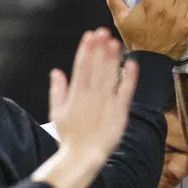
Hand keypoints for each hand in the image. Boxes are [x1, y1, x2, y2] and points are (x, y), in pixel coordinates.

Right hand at [48, 28, 138, 164]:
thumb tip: (56, 71)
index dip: (85, 49)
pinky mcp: (120, 111)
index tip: (89, 35)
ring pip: (109, 75)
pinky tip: (131, 63)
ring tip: (115, 41)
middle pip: (96, 67)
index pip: (81, 67)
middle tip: (103, 31)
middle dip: (99, 48)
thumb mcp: (57, 112)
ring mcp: (106, 103)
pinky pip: (126, 90)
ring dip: (112, 58)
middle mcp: (91, 96)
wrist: (83, 155)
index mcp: (75, 94)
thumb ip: (58, 90)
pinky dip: (129, 77)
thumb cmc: (70, 135)